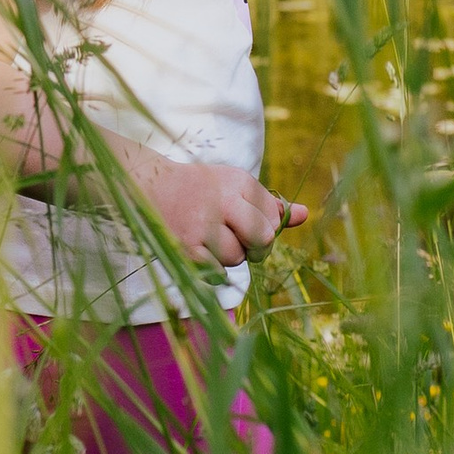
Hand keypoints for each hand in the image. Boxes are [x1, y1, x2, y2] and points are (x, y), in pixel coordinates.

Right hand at [131, 152, 307, 267]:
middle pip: (264, 238)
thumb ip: (270, 204)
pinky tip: (202, 249)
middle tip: (242, 240)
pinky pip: (218, 270)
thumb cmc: (200, 189)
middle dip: (258, 246)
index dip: (267, 226)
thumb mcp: (236, 186)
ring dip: (231, 255)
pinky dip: (214, 266)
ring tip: (212, 238)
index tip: (249, 221)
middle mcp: (224, 201)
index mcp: (240, 182)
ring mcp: (204, 226)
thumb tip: (304, 215)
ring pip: (239, 257)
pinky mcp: (187, 247)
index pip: (274, 216)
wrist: (148, 187)